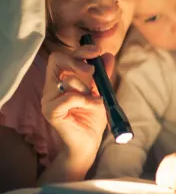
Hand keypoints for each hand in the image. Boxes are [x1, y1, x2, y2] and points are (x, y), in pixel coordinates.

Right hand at [42, 46, 114, 163]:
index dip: (80, 51)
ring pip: (67, 80)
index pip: (63, 57)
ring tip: (96, 101)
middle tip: (93, 69)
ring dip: (88, 88)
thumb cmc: (92, 119)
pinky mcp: (51, 112)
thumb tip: (108, 55)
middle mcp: (51, 88)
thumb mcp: (100, 93)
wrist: (89, 143)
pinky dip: (85, 100)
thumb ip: (102, 76)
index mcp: (60, 81)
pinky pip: (69, 97)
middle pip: (57, 60)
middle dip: (78, 60)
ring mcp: (48, 100)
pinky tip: (93, 106)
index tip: (97, 50)